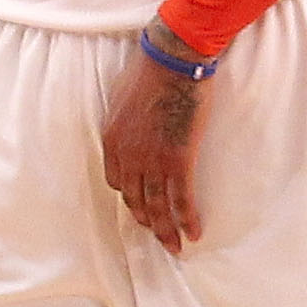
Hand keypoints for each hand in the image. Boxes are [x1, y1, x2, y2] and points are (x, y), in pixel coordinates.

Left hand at [98, 47, 209, 251]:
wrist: (172, 60)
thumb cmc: (149, 70)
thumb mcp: (122, 96)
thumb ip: (125, 118)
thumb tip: (132, 124)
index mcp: (112, 141)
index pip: (116, 181)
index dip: (129, 196)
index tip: (140, 204)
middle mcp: (129, 157)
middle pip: (135, 200)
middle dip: (147, 221)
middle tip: (159, 234)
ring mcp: (153, 161)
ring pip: (158, 206)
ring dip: (166, 230)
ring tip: (175, 246)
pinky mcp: (179, 160)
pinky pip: (182, 199)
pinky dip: (187, 219)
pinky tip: (194, 232)